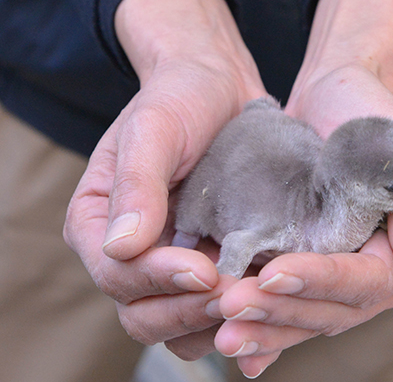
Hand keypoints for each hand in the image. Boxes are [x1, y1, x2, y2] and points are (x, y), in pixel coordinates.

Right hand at [63, 0, 265, 357]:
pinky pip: (217, 311)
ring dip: (216, 324)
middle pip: (143, 316)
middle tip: (236, 294)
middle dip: (188, 313)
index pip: (117, 276)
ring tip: (257, 301)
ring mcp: (172, 264)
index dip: (158, 281)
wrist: (220, 87)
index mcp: (99, 224)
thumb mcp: (154, 128)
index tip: (204, 270)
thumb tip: (120, 247)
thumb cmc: (180, 97)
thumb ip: (137, 184)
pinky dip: (241, 317)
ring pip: (181, 327)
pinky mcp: (211, 265)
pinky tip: (271, 302)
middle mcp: (131, 254)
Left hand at [208, 0, 392, 376]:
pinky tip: (237, 352)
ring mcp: (336, 277)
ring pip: (304, 317)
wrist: (333, 97)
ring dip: (264, 328)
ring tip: (222, 336)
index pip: (365, 281)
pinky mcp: (306, 270)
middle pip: (330, 310)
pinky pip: (287, 307)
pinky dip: (264, 330)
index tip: (273, 274)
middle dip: (281, 312)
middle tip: (230, 307)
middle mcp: (372, 275)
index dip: (319, 281)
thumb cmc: (371, 111)